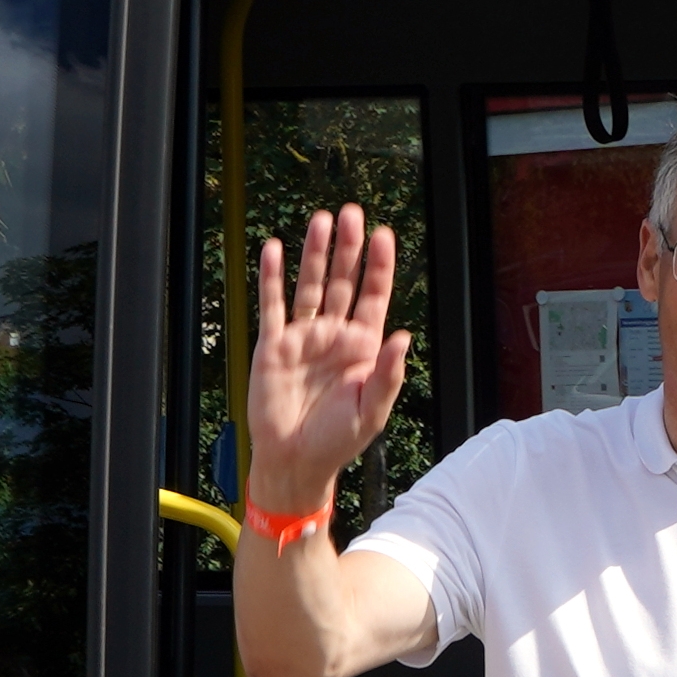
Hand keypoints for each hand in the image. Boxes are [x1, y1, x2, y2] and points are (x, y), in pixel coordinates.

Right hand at [247, 204, 412, 513]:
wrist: (293, 461)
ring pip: (310, 285)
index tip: (384, 235)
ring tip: (320, 221)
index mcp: (362, 348)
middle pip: (343, 281)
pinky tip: (275, 250)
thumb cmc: (336, 442)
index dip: (380, 265)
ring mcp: (303, 338)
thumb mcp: (371, 410)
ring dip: (314, 254)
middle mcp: (334, 336)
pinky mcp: (274, 346)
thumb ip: (388, 373)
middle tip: (351, 214)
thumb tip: (403, 335)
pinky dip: (273, 277)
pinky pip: (273, 305)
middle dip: (348, 248)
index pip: (374, 296)